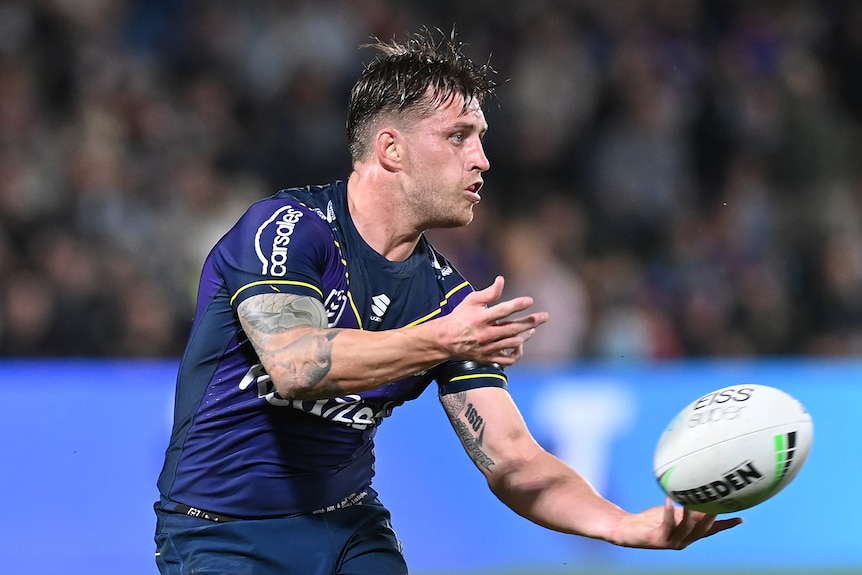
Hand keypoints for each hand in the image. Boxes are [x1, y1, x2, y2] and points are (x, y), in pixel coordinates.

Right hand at [438, 276, 548, 365]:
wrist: (446, 339)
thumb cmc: (460, 316)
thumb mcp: (471, 300)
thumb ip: (489, 292)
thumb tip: (501, 280)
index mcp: (480, 318)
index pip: (502, 311)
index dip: (517, 305)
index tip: (530, 300)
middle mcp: (485, 334)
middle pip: (513, 328)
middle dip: (531, 322)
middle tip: (545, 316)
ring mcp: (487, 348)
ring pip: (513, 343)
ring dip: (526, 335)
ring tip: (532, 328)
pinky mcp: (488, 358)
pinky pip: (508, 359)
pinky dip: (517, 353)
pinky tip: (520, 344)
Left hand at [613, 498, 742, 549]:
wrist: (627, 531)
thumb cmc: (651, 520)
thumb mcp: (674, 513)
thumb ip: (688, 509)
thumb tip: (702, 495)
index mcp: (690, 535)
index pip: (711, 530)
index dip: (726, 524)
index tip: (741, 516)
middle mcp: (684, 541)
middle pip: (703, 531)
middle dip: (712, 518)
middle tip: (718, 504)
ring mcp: (671, 541)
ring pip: (687, 528)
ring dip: (691, 513)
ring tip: (693, 499)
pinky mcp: (658, 539)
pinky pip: (667, 524)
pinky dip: (669, 511)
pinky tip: (669, 499)